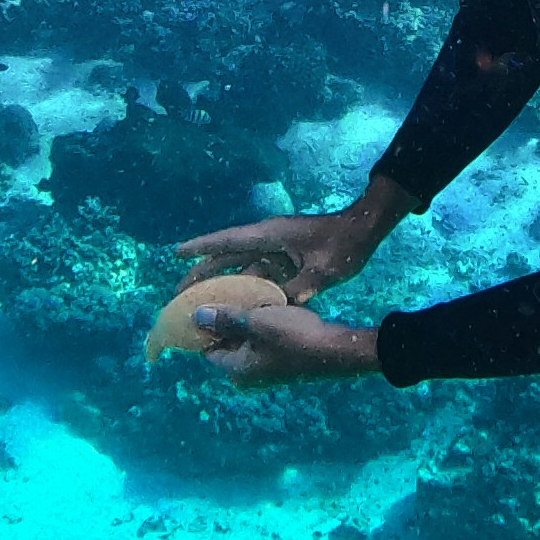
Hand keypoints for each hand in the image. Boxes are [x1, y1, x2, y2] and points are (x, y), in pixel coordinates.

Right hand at [175, 176, 405, 303]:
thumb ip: (299, 290)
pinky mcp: (285, 257)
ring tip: (202, 304)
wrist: (363, 230)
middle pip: (226, 256)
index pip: (228, 242)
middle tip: (179, 292)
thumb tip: (277, 309)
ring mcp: (275, 248)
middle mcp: (267, 239)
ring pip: (241, 267)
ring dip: (224, 284)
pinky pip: (259, 273)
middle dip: (202, 272)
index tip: (176, 252)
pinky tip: (238, 306)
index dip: (201, 247)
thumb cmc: (343, 247)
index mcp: (270, 236)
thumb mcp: (322, 273)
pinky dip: (247, 288)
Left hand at [183, 296, 380, 387]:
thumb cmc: (294, 337)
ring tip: (241, 293)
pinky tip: (263, 301)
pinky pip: (263, 339)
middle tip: (221, 294)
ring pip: (246, 339)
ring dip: (244, 318)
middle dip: (224, 320)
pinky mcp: (283, 359)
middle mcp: (250, 374)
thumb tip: (196, 316)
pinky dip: (260, 323)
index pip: (208, 350)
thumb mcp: (256, 323)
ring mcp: (268, 367)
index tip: (200, 305)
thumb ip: (225, 319)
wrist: (337, 349)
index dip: (202, 328)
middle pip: (227, 344)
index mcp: (238, 370)